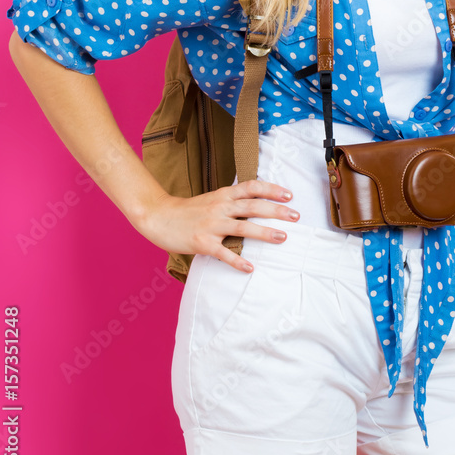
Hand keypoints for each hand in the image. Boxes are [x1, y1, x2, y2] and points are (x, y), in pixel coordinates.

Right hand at [135, 179, 299, 271]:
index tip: (289, 194)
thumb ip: (232, 200)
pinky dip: (238, 261)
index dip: (271, 189)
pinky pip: (224, 253)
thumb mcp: (212, 199)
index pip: (251, 187)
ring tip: (282, 238)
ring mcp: (211, 225)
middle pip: (253, 206)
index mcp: (223, 195)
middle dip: (277, 210)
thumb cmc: (188, 210)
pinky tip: (250, 268)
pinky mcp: (202, 243)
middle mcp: (219, 207)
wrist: (158, 216)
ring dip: (265, 233)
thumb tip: (257, 201)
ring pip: (243, 228)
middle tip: (296, 216)